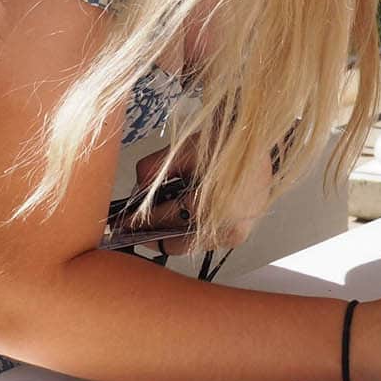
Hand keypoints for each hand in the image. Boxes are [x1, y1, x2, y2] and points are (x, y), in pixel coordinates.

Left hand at [133, 149, 271, 255]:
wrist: (258, 137)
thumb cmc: (224, 141)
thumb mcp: (181, 150)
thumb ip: (151, 172)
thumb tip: (137, 193)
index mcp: (213, 206)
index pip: (164, 222)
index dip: (138, 223)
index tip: (121, 224)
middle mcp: (228, 227)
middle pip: (176, 243)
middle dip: (154, 233)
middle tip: (135, 226)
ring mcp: (237, 233)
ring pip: (192, 244)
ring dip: (174, 232)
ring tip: (161, 215)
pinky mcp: (241, 233)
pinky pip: (207, 239)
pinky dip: (193, 229)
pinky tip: (186, 212)